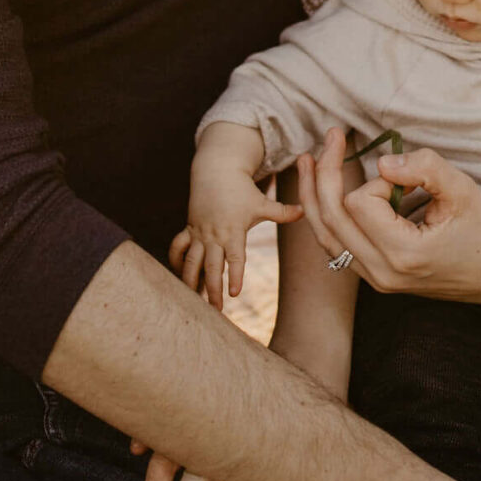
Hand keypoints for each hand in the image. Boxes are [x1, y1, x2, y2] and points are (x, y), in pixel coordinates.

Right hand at [174, 125, 299, 308]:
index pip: (234, 258)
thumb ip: (282, 211)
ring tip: (193, 300)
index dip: (234, 275)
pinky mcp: (189, 229)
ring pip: (191, 261)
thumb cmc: (243, 189)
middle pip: (211, 266)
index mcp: (233, 231)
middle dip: (212, 289)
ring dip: (190, 281)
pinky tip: (179, 277)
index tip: (234, 294)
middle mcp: (214, 234)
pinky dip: (176, 262)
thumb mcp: (262, 202)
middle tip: (216, 310)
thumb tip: (304, 212)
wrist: (216, 170)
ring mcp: (199, 232)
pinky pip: (178, 248)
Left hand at [295, 126, 480, 303]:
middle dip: (325, 172)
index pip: (359, 203)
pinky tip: (320, 192)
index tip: (409, 178)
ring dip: (315, 194)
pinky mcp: (376, 278)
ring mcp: (377, 280)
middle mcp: (382, 273)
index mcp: (403, 254)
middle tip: (331, 135)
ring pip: (326, 235)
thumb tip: (380, 162)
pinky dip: (326, 217)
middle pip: (331, 218)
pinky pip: (336, 246)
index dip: (378, 179)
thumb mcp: (462, 190)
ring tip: (308, 161)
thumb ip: (423, 168)